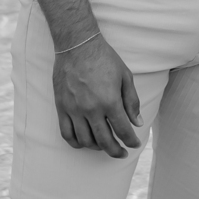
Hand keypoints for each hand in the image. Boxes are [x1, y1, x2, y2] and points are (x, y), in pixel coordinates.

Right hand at [52, 36, 141, 155]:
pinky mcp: (61, 108)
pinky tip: (84, 143)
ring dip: (97, 147)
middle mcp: (91, 109)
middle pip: (104, 141)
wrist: (77, 45)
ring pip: (85, 141)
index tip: (135, 143)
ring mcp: (74, 110)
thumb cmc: (103, 58)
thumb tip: (137, 122)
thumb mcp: (125, 76)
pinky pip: (66, 133)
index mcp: (109, 101)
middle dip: (116, 151)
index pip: (122, 130)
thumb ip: (131, 101)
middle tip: (122, 153)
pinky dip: (76, 143)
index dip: (131, 141)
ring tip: (104, 146)